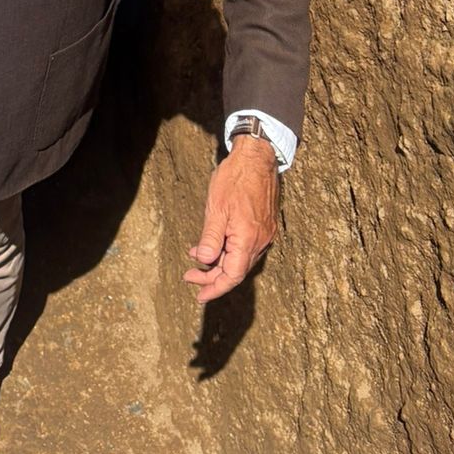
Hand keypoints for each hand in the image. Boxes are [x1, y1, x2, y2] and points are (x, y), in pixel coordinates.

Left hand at [184, 137, 278, 304]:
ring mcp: (263, 233)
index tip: (199, 296)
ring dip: (218, 262)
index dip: (215, 288)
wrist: (257, 157)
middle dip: (212, 277)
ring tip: (196, 259)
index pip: (232, 275)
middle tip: (190, 276)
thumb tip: (204, 261)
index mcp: (248, 239)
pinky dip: (227, 249)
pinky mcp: (263, 225)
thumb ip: (211, 237)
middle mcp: (260, 241)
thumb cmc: (235, 179)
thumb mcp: (216, 208)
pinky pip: (244, 246)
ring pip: (239, 258)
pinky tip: (212, 243)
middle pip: (235, 269)